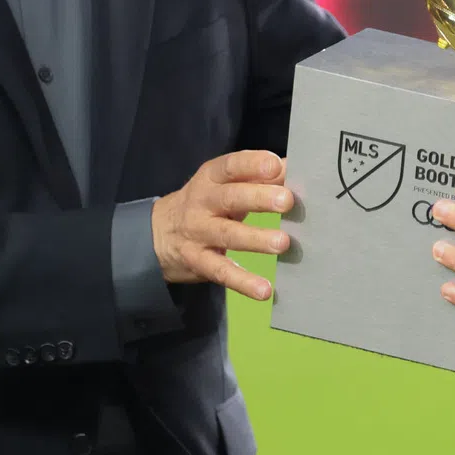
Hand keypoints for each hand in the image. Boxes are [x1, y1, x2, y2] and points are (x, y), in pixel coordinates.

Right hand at [151, 151, 293, 300]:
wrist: (158, 233)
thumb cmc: (207, 202)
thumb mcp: (225, 183)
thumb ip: (258, 176)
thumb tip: (297, 168)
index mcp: (212, 176)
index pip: (231, 165)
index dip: (252, 164)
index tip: (276, 166)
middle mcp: (203, 202)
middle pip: (231, 198)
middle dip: (260, 198)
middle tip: (287, 201)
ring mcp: (199, 233)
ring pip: (228, 235)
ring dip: (256, 239)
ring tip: (282, 243)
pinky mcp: (198, 262)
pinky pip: (221, 272)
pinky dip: (243, 282)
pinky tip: (264, 290)